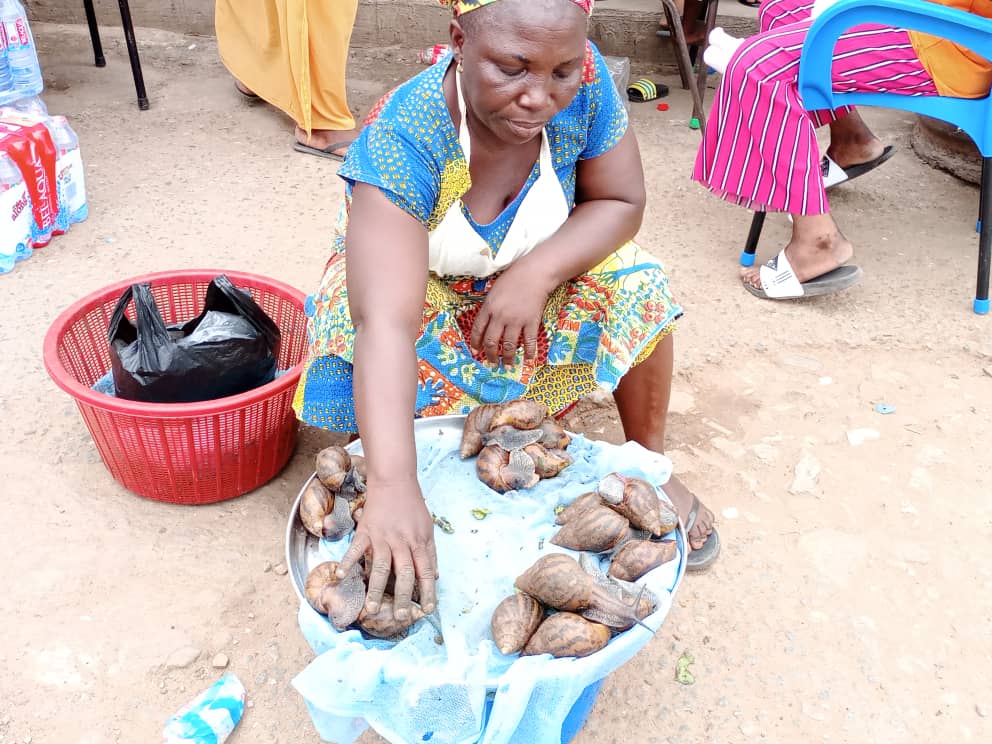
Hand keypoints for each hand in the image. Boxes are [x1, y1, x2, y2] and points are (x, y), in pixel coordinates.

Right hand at [336, 479, 437, 619]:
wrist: (394, 480)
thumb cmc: (412, 506)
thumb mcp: (427, 528)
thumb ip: (430, 553)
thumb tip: (434, 577)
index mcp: (419, 542)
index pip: (425, 571)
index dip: (427, 591)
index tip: (426, 610)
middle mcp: (401, 542)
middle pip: (404, 573)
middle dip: (402, 596)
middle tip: (399, 616)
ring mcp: (382, 537)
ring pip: (380, 566)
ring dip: (375, 589)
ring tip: (371, 609)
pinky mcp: (365, 531)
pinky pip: (356, 549)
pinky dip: (348, 561)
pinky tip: (342, 576)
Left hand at [471, 268, 551, 366]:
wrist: (534, 274)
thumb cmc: (513, 278)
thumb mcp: (494, 291)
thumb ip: (489, 307)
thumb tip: (486, 323)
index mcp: (489, 307)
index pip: (478, 329)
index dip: (475, 343)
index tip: (476, 351)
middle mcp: (500, 316)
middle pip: (492, 341)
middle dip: (490, 355)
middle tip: (491, 363)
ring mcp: (516, 320)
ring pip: (509, 345)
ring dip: (508, 358)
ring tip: (507, 366)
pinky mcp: (531, 322)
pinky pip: (529, 341)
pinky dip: (529, 352)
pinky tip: (528, 360)